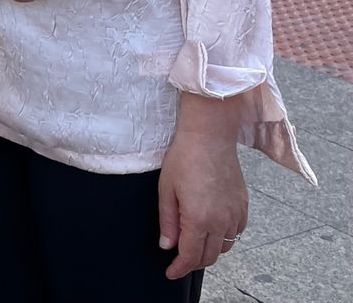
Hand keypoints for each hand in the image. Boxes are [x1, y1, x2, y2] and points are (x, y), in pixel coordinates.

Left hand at [159, 95, 248, 279]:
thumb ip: (167, 221)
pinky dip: (225, 237)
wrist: (210, 137)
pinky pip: (236, 232)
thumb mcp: (166, 190)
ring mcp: (235, 214)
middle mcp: (221, 221)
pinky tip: (213, 229)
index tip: (171, 273)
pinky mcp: (243, 205)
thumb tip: (167, 245)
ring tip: (194, 244)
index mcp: (199, 219)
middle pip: (210, 256)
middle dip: (194, 262)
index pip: (191, 256)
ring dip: (210, 250)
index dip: (180, 268)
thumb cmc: (184, 158)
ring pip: (225, 246)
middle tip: (180, 260)